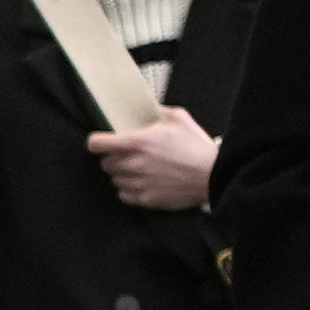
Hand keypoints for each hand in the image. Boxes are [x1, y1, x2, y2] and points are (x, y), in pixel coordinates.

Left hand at [90, 112, 220, 210]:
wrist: (213, 175)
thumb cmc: (198, 148)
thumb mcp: (180, 119)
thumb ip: (159, 112)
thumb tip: (150, 110)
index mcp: (138, 142)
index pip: (97, 144)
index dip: (96, 142)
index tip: (100, 142)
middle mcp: (133, 164)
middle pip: (105, 163)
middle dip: (113, 158)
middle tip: (128, 155)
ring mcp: (138, 184)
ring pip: (114, 180)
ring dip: (121, 174)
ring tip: (138, 169)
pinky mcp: (145, 200)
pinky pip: (123, 195)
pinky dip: (128, 190)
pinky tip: (142, 182)